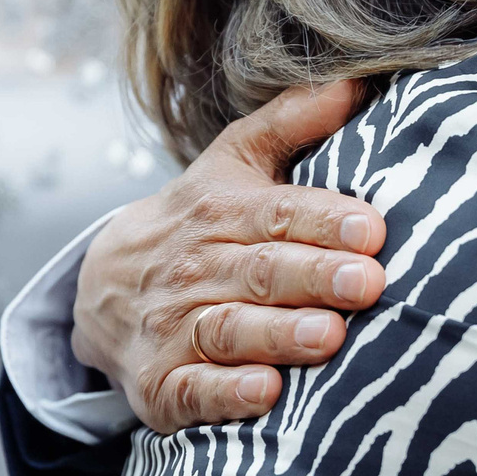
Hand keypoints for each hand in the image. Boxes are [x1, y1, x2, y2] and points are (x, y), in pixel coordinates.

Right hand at [71, 81, 386, 433]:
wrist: (103, 286)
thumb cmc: (199, 220)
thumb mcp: (232, 162)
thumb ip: (292, 122)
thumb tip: (357, 80)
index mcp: (220, 211)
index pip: (278, 213)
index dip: (326, 221)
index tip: (373, 230)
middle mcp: (195, 268)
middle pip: (261, 271)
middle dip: (316, 276)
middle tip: (369, 283)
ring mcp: (174, 328)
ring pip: (230, 329)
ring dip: (279, 334)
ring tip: (327, 336)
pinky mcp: (161, 385)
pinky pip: (193, 391)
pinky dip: (226, 395)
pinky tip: (265, 393)